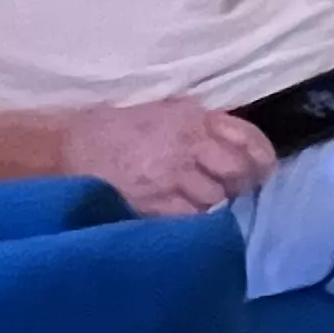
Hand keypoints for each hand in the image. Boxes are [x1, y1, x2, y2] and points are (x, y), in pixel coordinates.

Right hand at [56, 99, 274, 215]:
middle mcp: (188, 145)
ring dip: (215, 204)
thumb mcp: (166, 111)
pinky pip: (189, 217)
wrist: (69, 148)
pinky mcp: (153, 203)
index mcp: (194, 118)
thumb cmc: (118, 129)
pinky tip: (185, 217)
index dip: (262, 156)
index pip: (246, 136)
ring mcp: (171, 176)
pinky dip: (193, 220)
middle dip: (243, 183)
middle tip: (237, 192)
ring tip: (204, 204)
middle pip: (237, 170)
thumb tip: (233, 141)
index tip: (264, 170)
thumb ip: (201, 123)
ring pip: (215, 198)